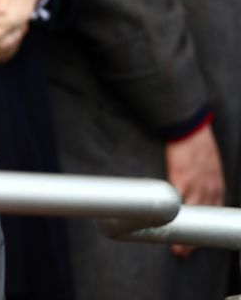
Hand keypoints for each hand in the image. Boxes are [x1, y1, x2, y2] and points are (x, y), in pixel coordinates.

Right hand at [165, 123, 224, 257]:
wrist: (189, 128)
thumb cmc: (197, 145)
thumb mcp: (209, 165)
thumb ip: (204, 180)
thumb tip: (191, 193)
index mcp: (217, 185)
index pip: (214, 214)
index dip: (204, 229)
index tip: (196, 241)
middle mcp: (210, 188)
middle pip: (203, 220)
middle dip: (194, 239)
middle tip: (184, 252)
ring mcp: (196, 185)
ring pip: (192, 217)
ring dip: (183, 234)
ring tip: (176, 248)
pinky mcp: (181, 179)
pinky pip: (176, 202)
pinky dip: (171, 216)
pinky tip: (164, 226)